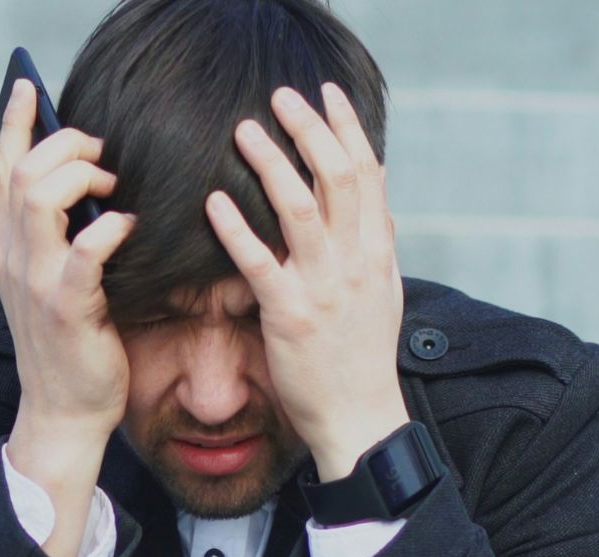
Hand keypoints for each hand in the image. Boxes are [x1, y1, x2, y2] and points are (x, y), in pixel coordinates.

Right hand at [0, 78, 139, 468]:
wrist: (63, 415)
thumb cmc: (71, 347)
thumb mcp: (54, 283)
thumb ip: (59, 239)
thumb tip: (91, 191)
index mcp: (8, 247)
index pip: (1, 169)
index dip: (15, 123)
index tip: (29, 86)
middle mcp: (12, 257)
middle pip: (21, 170)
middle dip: (66, 145)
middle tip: (104, 154)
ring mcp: (34, 283)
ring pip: (39, 197)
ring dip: (82, 176)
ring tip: (115, 186)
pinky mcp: (65, 309)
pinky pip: (83, 252)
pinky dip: (109, 228)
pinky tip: (129, 225)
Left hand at [205, 81, 408, 481]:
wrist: (361, 419)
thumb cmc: (365, 358)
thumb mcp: (384, 294)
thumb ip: (377, 245)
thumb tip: (379, 204)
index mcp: (379, 251)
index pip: (368, 174)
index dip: (348, 128)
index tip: (327, 94)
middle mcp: (356, 261)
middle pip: (336, 176)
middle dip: (309, 129)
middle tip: (281, 96)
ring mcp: (324, 287)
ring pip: (299, 207)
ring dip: (271, 162)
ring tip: (243, 131)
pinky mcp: (290, 315)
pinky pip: (259, 261)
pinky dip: (236, 227)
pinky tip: (214, 200)